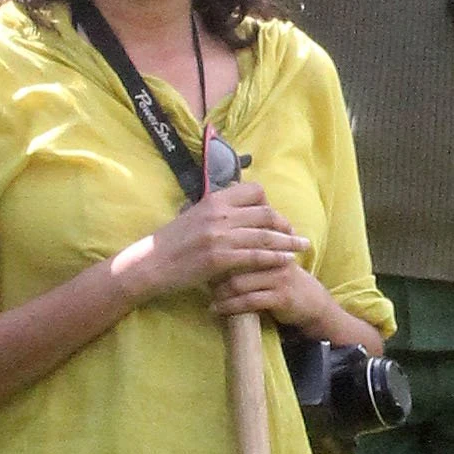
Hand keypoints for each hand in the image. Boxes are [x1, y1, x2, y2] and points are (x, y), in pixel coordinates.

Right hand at [131, 174, 309, 309]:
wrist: (150, 263)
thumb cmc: (170, 242)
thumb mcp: (193, 215)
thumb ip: (216, 210)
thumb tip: (235, 207)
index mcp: (214, 199)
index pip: (254, 191)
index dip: (269, 203)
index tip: (275, 216)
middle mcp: (219, 214)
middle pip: (265, 213)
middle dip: (285, 224)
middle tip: (296, 235)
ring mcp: (220, 236)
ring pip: (265, 235)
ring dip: (288, 242)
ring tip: (303, 247)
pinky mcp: (219, 258)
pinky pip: (255, 256)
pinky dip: (274, 258)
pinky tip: (286, 261)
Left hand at [207, 251, 336, 327]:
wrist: (312, 301)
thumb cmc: (282, 277)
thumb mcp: (268, 256)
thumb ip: (248, 245)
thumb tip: (214, 239)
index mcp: (269, 240)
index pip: (238, 237)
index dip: (215, 249)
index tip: (196, 258)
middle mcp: (274, 255)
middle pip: (234, 259)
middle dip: (212, 271)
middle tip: (196, 279)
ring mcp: (278, 275)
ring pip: (239, 282)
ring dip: (218, 292)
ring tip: (207, 297)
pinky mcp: (281, 296)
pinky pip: (249, 301)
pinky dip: (229, 306)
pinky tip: (216, 310)